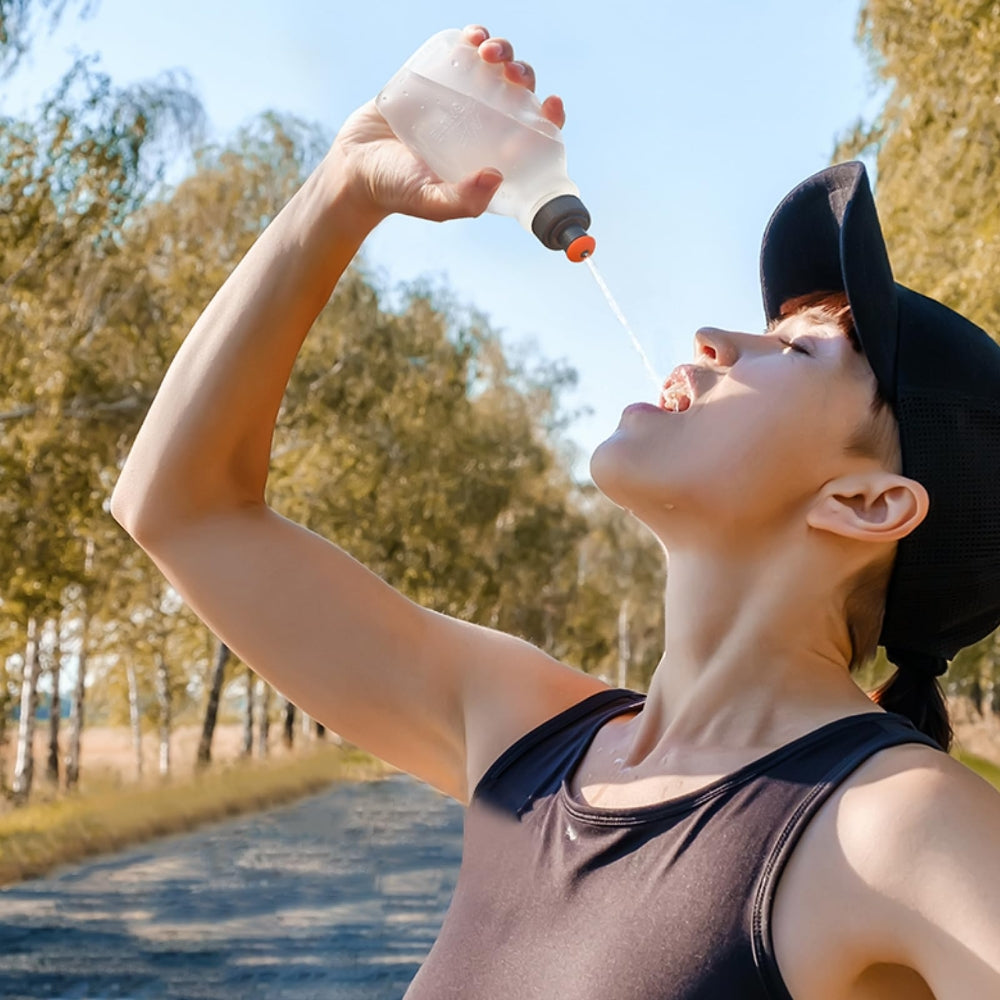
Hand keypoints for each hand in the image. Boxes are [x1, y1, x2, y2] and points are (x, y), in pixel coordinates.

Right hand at [332, 25, 565, 224]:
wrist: (353, 165)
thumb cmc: (396, 190)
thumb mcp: (430, 202)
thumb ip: (462, 200)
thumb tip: (496, 176)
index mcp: (491, 156)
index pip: (532, 135)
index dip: (549, 118)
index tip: (552, 103)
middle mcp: (482, 127)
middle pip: (518, 95)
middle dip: (524, 77)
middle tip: (513, 75)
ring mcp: (460, 100)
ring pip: (495, 69)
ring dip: (503, 53)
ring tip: (490, 54)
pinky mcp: (435, 77)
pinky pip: (462, 52)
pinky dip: (474, 39)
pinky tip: (474, 37)